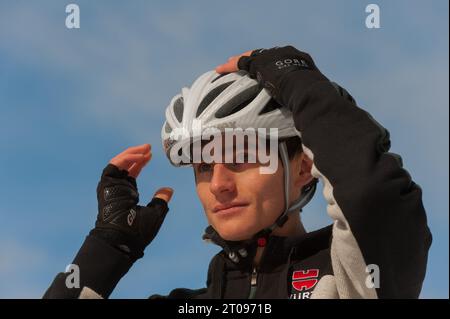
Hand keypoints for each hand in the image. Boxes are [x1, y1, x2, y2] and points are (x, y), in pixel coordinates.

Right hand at [92, 144, 173, 259]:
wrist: (122, 239)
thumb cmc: (138, 232)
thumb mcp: (156, 213)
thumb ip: (161, 200)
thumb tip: (168, 189)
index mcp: (127, 194)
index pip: (132, 173)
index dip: (141, 163)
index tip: (150, 155)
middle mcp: (118, 188)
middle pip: (126, 165)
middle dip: (137, 155)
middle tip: (149, 147)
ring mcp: (111, 185)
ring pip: (119, 162)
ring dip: (132, 153)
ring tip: (145, 149)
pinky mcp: (106, 183)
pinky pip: (115, 165)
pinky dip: (127, 158)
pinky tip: (139, 155)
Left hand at [216, 45, 327, 102]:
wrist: (308, 93)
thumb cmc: (314, 103)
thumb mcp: (310, 101)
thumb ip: (303, 106)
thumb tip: (306, 124)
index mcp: (300, 61)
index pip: (282, 61)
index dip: (271, 67)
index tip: (265, 74)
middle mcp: (286, 53)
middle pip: (265, 56)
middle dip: (253, 61)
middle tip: (243, 67)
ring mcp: (273, 56)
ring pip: (251, 57)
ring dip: (238, 62)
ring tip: (225, 67)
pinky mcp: (261, 62)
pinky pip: (241, 62)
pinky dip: (230, 66)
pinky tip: (219, 70)